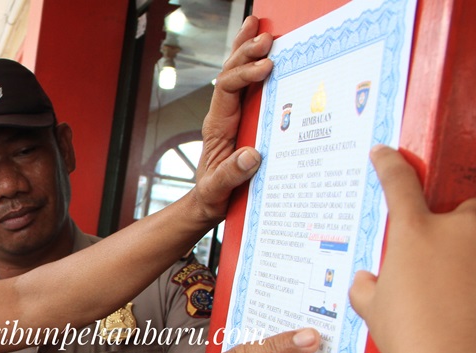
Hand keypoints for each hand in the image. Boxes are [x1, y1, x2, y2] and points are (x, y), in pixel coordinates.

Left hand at [192, 15, 273, 224]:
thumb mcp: (219, 191)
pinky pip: (246, 86)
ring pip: (235, 73)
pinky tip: (257, 45)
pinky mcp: (242, 119)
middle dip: (246, 52)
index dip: (245, 74)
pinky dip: (251, 63)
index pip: (227, 89)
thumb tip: (252, 155)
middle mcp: (222, 114)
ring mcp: (231, 115)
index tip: (267, 67)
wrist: (208, 204)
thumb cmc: (213, 198)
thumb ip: (231, 174)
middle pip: (230, 72)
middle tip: (266, 37)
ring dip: (245, 48)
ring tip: (257, 25)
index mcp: (216, 127)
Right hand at [350, 146, 475, 352]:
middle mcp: (460, 229)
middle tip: (458, 260)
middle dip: (469, 227)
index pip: (398, 184)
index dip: (389, 165)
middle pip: (473, 208)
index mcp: (414, 233)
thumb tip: (365, 280)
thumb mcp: (375, 313)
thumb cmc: (414, 342)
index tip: (384, 153)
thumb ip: (368, 289)